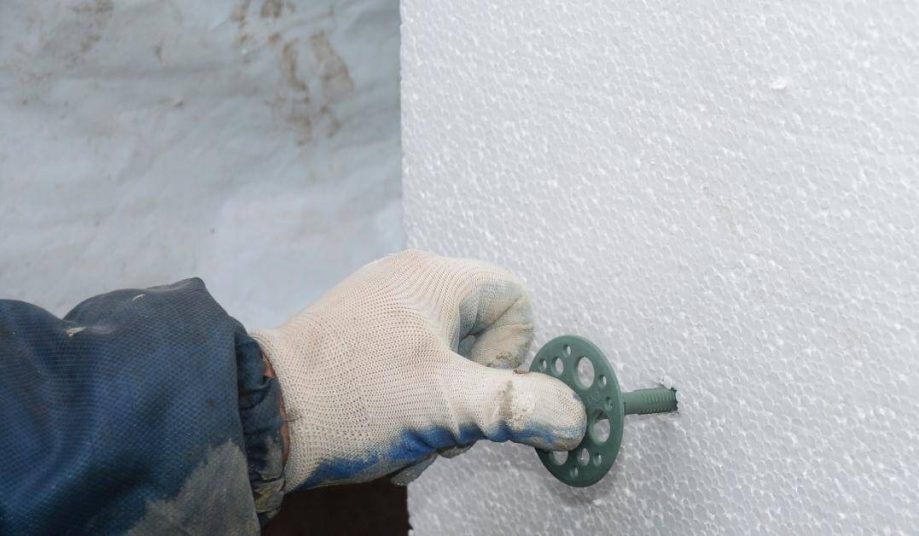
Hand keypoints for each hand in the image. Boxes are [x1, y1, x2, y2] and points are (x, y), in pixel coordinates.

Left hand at [252, 250, 585, 490]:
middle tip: (445, 421)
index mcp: (433, 278)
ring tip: (412, 431)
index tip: (478, 385)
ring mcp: (382, 309)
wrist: (261, 420)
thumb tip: (575, 413)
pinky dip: (415, 404)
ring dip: (444, 407)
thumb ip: (518, 406)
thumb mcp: (447, 405)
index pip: (516, 299)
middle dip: (475, 390)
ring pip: (450, 359)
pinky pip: (415, 368)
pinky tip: (390, 430)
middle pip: (484, 335)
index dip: (513, 351)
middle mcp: (408, 282)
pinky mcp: (362, 338)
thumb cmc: (352, 399)